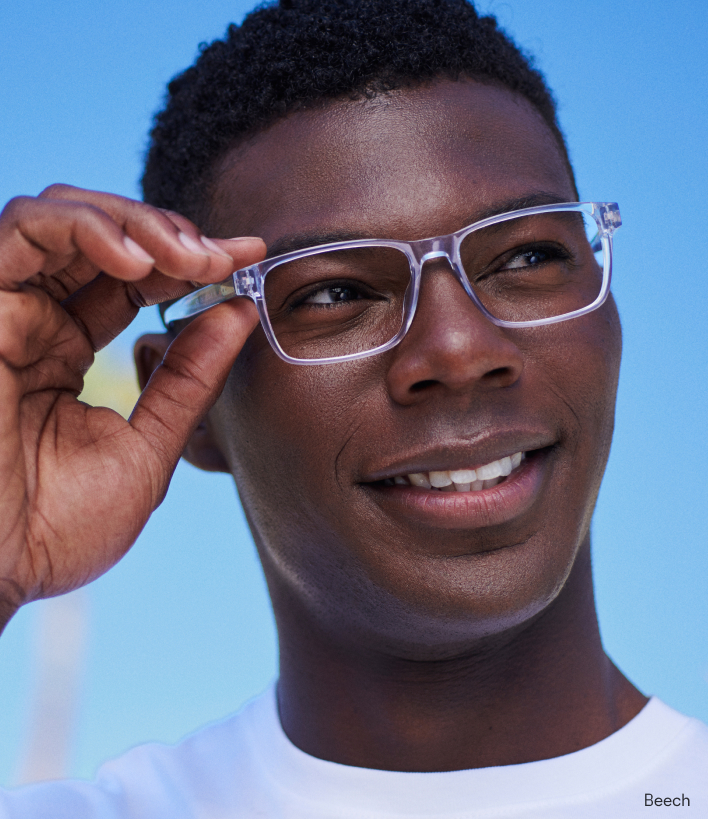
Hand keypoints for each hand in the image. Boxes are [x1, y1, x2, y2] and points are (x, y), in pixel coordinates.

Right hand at [0, 185, 264, 628]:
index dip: (193, 262)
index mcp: (66, 350)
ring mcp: (5, 309)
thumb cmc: (55, 529)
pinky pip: (22, 231)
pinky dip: (85, 227)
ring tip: (189, 258)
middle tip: (225, 258)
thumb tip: (239, 315)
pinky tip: (139, 260)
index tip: (250, 258)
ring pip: (65, 217)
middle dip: (173, 236)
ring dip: (138, 224)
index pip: (134, 283)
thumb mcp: (146, 446)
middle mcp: (35, 321)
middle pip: (105, 238)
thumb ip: (189, 380)